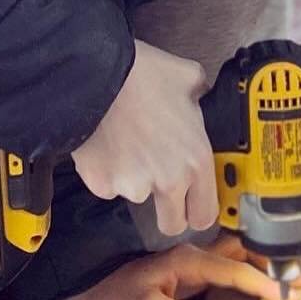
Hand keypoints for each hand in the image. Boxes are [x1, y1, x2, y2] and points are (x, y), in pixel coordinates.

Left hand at [61, 237, 300, 299]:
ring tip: (286, 281)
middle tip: (300, 281)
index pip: (232, 270)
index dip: (261, 282)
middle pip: (239, 256)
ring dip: (259, 268)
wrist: (80, 288)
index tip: (286, 294)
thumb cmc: (108, 298)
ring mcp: (187, 266)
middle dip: (271, 265)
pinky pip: (221, 272)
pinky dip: (243, 276)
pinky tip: (252, 286)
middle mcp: (190, 257)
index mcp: (185, 260)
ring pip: (232, 260)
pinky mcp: (183, 277)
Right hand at [73, 40, 216, 236]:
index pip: (205, 214)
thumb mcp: (187, 76)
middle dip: (168, 211)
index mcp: (196, 158)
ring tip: (129, 143)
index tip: (192, 203)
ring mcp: (134, 186)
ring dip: (134, 179)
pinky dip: (108, 172)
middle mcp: (169, 179)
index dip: (198, 210)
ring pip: (136, 196)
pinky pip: (108, 187)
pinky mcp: (102, 185)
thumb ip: (200, 95)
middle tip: (159, 183)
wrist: (95, 77)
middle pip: (172, 224)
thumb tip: (200, 93)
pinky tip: (109, 144)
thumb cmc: (140, 75)